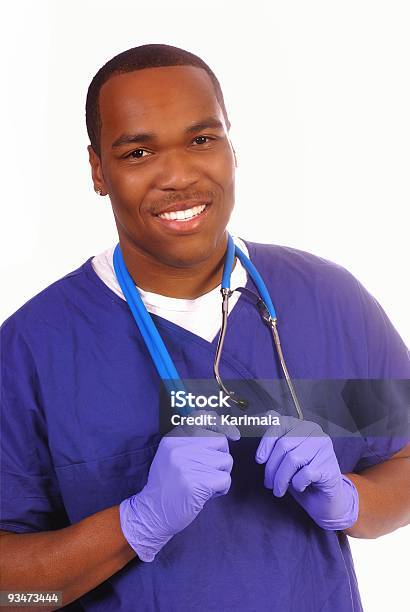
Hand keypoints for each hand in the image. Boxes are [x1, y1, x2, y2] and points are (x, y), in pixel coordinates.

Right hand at [120, 411, 239, 560]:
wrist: (152, 512)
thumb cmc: (166, 484)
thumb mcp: (171, 454)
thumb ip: (192, 441)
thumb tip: (227, 433)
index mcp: (174, 438)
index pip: (203, 418)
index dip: (222, 424)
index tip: (234, 435)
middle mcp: (180, 447)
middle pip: (221, 442)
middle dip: (221, 457)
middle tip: (208, 471)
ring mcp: (188, 465)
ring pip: (226, 461)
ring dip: (221, 475)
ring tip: (204, 484)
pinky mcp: (197, 483)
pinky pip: (225, 480)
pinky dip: (221, 489)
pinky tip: (206, 495)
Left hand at [255, 411, 358, 530]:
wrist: (323, 499)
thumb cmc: (300, 475)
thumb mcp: (284, 456)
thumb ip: (273, 439)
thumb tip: (254, 421)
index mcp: (301, 425)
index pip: (279, 424)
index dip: (266, 443)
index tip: (259, 460)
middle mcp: (314, 432)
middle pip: (284, 445)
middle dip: (271, 467)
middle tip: (268, 483)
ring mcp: (324, 448)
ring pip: (293, 459)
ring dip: (281, 479)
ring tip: (278, 489)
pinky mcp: (329, 466)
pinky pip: (305, 474)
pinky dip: (297, 484)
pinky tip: (299, 487)